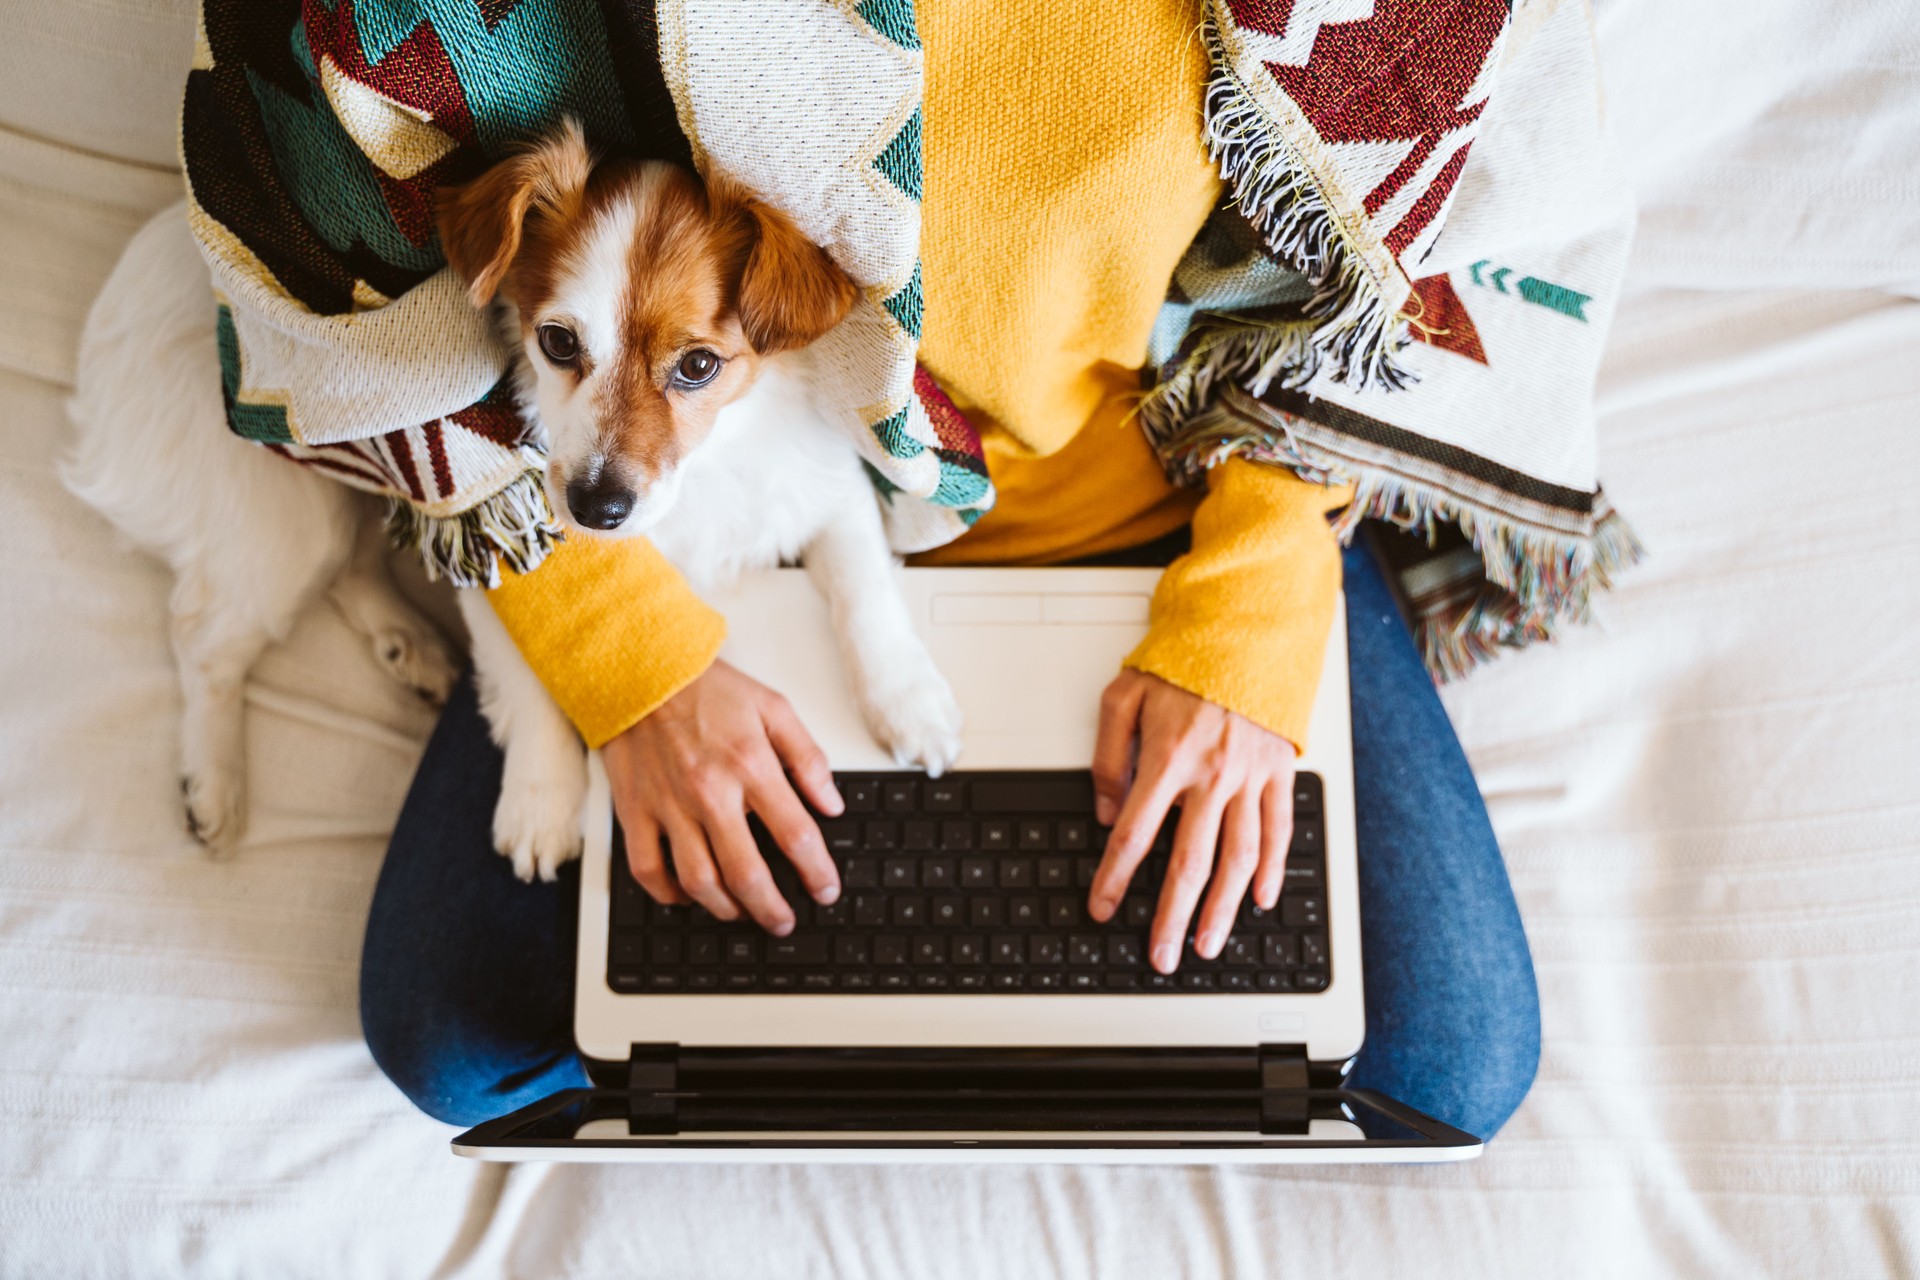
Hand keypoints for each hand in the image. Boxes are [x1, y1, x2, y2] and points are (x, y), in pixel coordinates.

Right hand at [601, 660, 843, 934]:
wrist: (641, 671)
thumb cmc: (707, 689)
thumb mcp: (774, 708)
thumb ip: (807, 758)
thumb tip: (831, 804)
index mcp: (750, 765)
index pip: (795, 834)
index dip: (816, 871)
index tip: (825, 890)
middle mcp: (710, 793)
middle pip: (746, 872)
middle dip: (772, 908)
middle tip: (785, 922)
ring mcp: (669, 806)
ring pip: (698, 880)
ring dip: (725, 908)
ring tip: (743, 913)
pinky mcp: (635, 812)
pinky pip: (648, 869)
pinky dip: (669, 893)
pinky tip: (688, 897)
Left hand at [1086, 669, 1296, 973]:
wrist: (1245, 629)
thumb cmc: (1183, 662)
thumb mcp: (1123, 696)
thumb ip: (1108, 757)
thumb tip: (1109, 812)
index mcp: (1168, 759)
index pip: (1134, 835)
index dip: (1114, 878)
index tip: (1102, 908)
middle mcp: (1211, 775)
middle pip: (1189, 862)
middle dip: (1170, 916)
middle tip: (1160, 955)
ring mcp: (1250, 777)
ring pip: (1239, 858)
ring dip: (1223, 909)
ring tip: (1207, 944)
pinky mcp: (1279, 772)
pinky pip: (1279, 831)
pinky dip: (1273, 870)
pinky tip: (1261, 901)